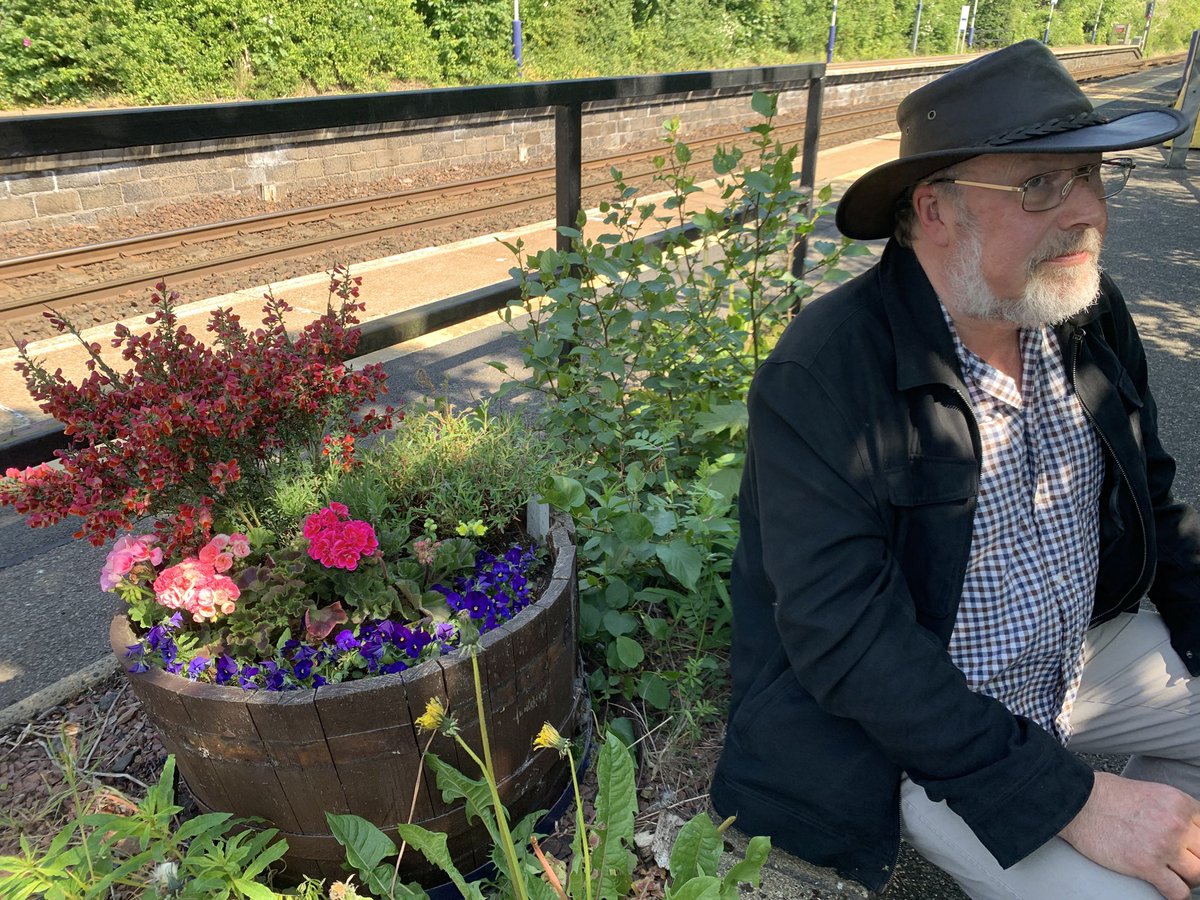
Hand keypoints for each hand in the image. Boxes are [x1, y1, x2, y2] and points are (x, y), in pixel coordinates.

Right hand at [1059, 771, 1199, 899]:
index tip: (1190, 848)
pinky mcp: (1145, 865)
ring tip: (1173, 874)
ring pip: (1197, 875)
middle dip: (1195, 859)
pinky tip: (1166, 887)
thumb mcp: (1151, 792)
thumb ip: (1173, 810)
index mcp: (1179, 803)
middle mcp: (1176, 824)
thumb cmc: (1105, 794)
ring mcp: (1163, 846)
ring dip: (1187, 877)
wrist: (1077, 802)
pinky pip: (1177, 892)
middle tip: (1181, 861)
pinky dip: (1175, 893)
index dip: (1197, 840)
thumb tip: (1188, 829)